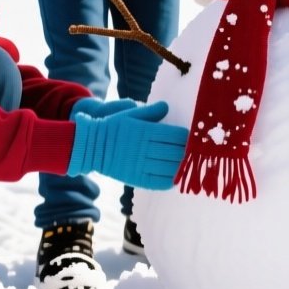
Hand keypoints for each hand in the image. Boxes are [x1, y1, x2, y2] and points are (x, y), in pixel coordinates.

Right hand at [67, 100, 188, 188]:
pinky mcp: (136, 178)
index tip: (192, 137)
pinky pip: (158, 182)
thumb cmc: (114, 127)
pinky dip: (170, 180)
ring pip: (170, 168)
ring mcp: (141, 165)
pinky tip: (176, 177)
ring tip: (189, 164)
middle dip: (188, 151)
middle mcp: (145, 148)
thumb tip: (167, 107)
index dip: (187, 137)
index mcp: (146, 131)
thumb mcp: (130, 114)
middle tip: (196, 151)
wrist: (92, 147)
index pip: (177, 135)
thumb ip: (150, 112)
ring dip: (182, 166)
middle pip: (177, 152)